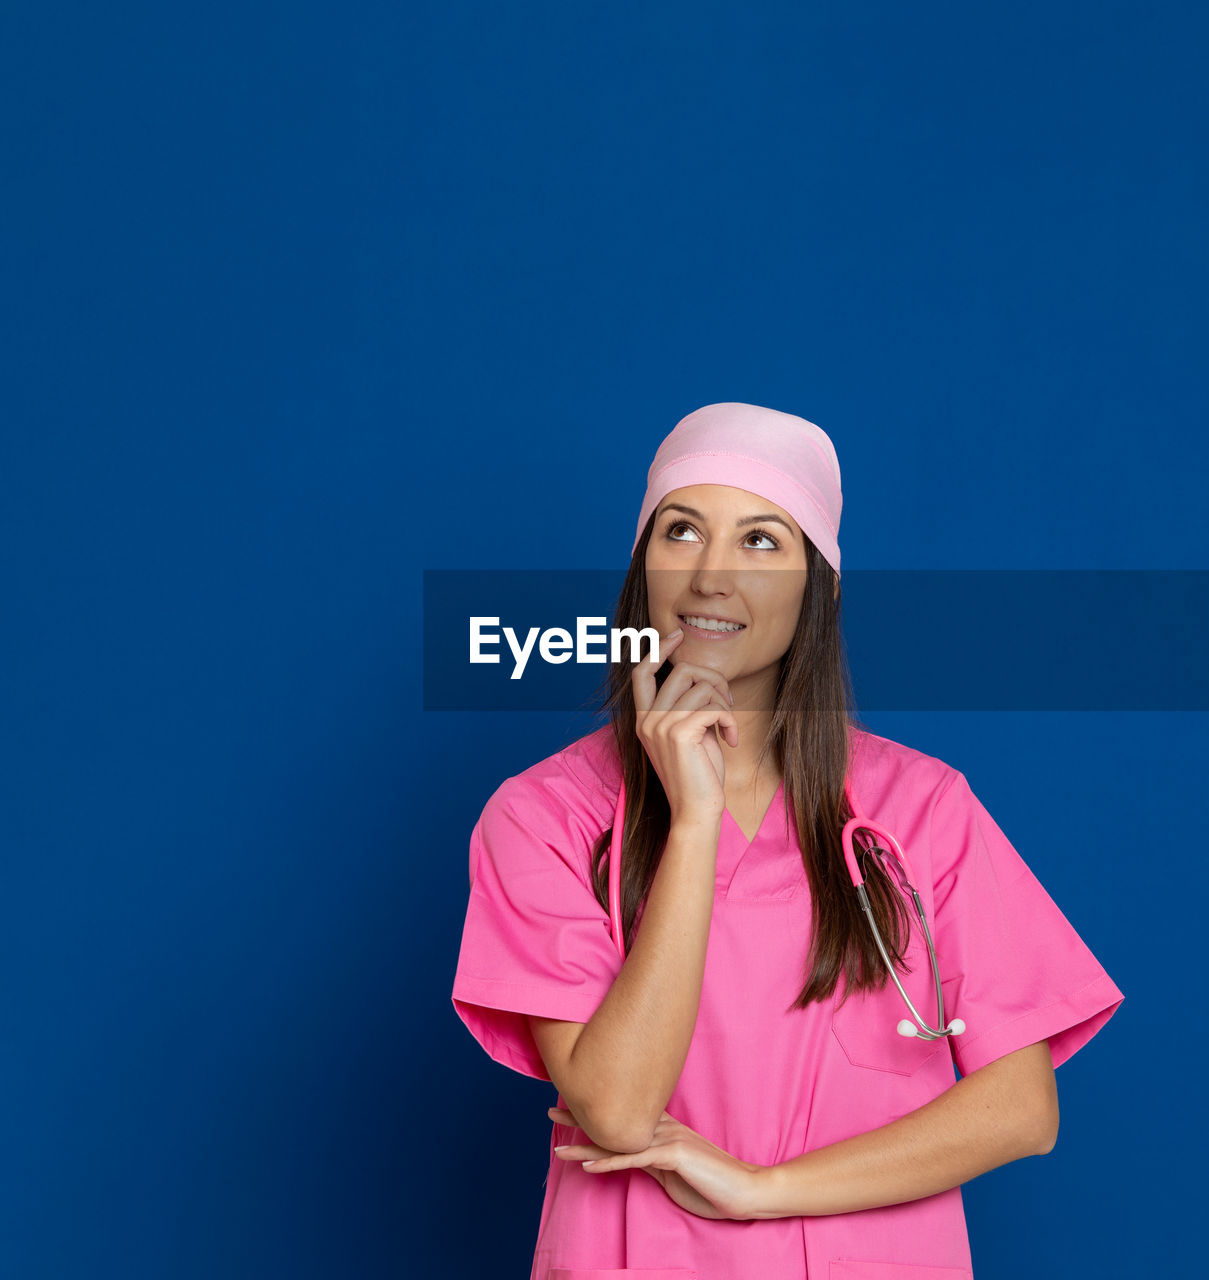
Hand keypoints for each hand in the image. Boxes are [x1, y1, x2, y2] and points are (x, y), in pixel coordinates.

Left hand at [547, 1105, 763, 1220]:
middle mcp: (662, 1127)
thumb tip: (631, 1159)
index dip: (594, 1113)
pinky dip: (609, 1162)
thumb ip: (653, 1162)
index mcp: (663, 1128)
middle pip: (613, 1121)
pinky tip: (588, 1167)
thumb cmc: (713, 1185)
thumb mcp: (675, 1172)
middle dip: (579, 1117)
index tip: (567, 1107)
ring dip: (585, 1144)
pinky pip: (634, 1159)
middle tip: (549, 1111)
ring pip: (618, 1139)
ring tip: (558, 1146)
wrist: (746, 1190)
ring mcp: (667, 1138)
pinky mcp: (672, 1154)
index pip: (622, 1117)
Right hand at [632, 628, 738, 826]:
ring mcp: (660, 726)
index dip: (658, 650)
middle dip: (713, 680)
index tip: (676, 635)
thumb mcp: (689, 734)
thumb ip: (687, 707)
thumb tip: (701, 677)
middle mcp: (647, 720)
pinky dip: (730, 720)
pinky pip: (714, 706)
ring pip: (701, 687)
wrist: (696, 811)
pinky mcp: (679, 733)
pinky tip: (732, 739)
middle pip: (682, 672)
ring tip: (728, 726)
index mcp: (644, 719)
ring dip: (724, 703)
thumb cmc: (699, 775)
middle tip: (727, 703)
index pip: (641, 672)